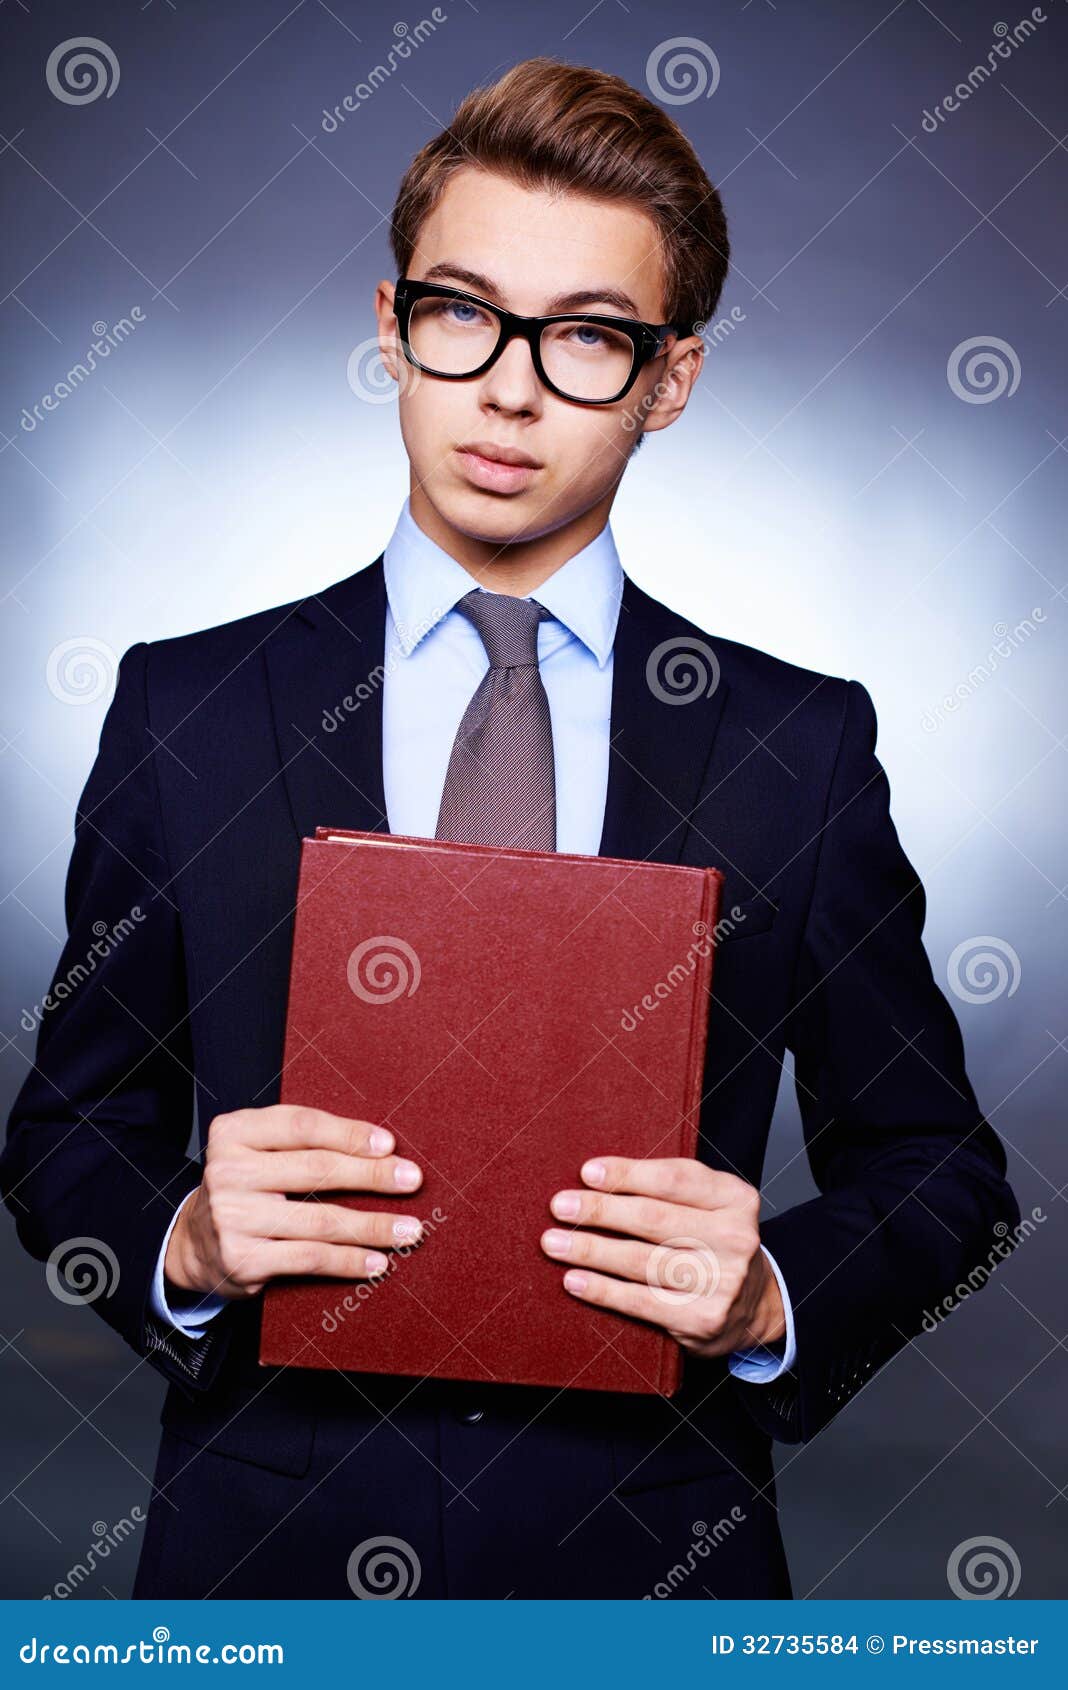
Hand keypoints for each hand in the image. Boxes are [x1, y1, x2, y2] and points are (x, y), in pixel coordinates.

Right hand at [164, 1105, 424, 1300]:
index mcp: (234, 1132)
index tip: (389, 1145)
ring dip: (373, 1226)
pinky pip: (310, 1258)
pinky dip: (349, 1261)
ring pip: (320, 1220)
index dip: (349, 1134)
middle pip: (317, 1170)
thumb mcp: (260, 1150)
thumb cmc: (247, 1186)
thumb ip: (303, 1142)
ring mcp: (233, 1217)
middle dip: (372, 1176)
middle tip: (412, 1180)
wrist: (195, 1243)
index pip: (302, 1127)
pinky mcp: (242, 1259)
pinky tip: (378, 1261)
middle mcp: (228, 1171)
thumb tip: (382, 1149)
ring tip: (410, 1230)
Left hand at [540, 1156, 784, 1356]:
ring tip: (554, 1243)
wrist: (754, 1304)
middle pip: (653, 1219)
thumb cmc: (714, 1242)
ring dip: (591, 1250)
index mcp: (736, 1199)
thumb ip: (670, 1188)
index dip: (627, 1174)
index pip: (674, 1180)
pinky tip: (574, 1280)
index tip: (587, 1172)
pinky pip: (641, 1302)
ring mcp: (722, 1282)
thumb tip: (597, 1178)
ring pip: (641, 1261)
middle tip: (560, 1206)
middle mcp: (735, 1239)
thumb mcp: (710, 1204)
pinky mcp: (703, 1319)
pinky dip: (602, 1290)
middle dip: (599, 1211)